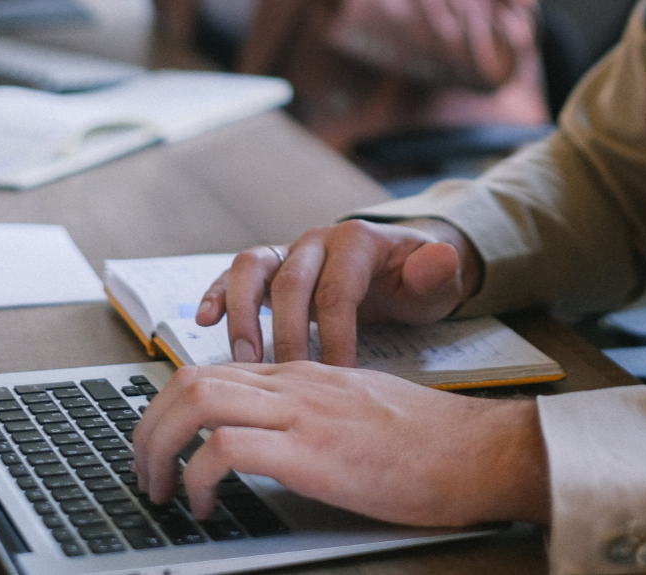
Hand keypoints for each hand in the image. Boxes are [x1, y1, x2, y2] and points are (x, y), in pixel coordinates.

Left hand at [132, 362, 549, 525]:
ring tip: (160, 488)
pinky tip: (206, 503)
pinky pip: (227, 449)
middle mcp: (297, 384)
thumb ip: (316, 414)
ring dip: (158, 446)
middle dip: (147, 426)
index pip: (215, 371)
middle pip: (189, 378)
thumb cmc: (432, 442)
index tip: (164, 447)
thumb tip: (278, 440)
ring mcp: (305, 412)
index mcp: (306, 376)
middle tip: (143, 470)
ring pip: (196, 400)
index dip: (172, 409)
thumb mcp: (362, 412)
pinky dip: (199, 476)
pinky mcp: (315, 451)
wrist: (478, 450)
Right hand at [195, 219, 481, 364]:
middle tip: (288, 378)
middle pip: (291, 282)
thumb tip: (441, 258)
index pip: (338, 290)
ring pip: (253, 270)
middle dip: (286, 334)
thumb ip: (438, 272)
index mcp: (357, 241)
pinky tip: (204, 321)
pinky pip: (235, 274)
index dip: (335, 335)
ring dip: (243, 314)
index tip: (338, 376)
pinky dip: (217, 293)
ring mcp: (291, 250)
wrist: (404, 264)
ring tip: (241, 359)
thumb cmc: (418, 280)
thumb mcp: (439, 280)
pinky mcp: (271, 267)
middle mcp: (319, 240)